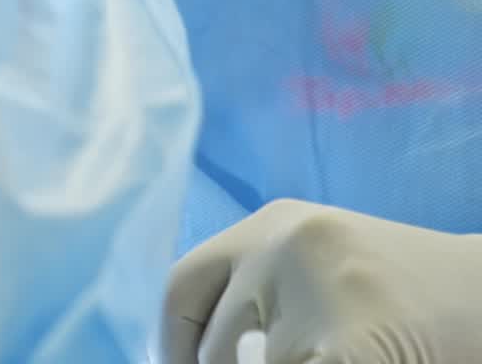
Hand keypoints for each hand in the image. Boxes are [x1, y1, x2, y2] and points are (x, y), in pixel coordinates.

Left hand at [162, 198, 481, 362]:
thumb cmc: (404, 304)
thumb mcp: (319, 278)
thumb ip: (259, 302)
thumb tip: (189, 353)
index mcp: (270, 226)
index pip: (182, 289)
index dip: (172, 347)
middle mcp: (281, 244)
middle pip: (213, 347)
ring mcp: (317, 292)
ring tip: (321, 354)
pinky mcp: (352, 345)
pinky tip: (342, 360)